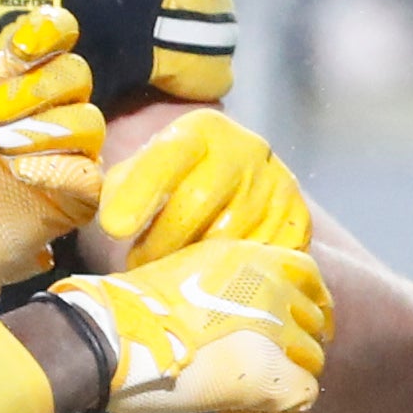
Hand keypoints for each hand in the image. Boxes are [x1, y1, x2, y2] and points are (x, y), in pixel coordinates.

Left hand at [0, 6, 104, 293]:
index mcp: (10, 78)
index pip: (52, 38)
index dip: (49, 31)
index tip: (21, 45)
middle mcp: (45, 108)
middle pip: (75, 74)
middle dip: (37, 86)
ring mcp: (63, 151)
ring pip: (89, 121)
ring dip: (46, 127)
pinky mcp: (73, 196)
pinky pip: (89, 175)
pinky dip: (60, 167)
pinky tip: (21, 171)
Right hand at [52, 238, 334, 412]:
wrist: (108, 336)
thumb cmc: (129, 309)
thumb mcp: (183, 275)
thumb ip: (220, 288)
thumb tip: (230, 314)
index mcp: (249, 258)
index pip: (308, 276)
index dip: (307, 303)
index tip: (293, 323)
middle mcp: (273, 287)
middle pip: (314, 322)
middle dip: (297, 344)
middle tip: (266, 364)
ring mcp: (278, 331)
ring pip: (313, 360)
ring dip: (286, 377)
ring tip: (250, 391)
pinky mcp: (273, 375)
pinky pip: (304, 395)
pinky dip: (280, 408)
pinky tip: (249, 411)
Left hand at [99, 108, 309, 267]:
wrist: (240, 176)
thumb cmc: (175, 178)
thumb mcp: (142, 169)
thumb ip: (120, 188)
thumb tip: (114, 223)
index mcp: (200, 131)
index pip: (167, 158)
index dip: (140, 193)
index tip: (114, 228)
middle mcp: (245, 150)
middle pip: (200, 201)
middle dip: (162, 241)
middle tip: (138, 266)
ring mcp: (277, 185)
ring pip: (232, 235)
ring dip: (194, 264)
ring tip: (170, 277)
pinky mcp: (297, 219)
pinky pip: (263, 257)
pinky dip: (232, 275)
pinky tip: (211, 281)